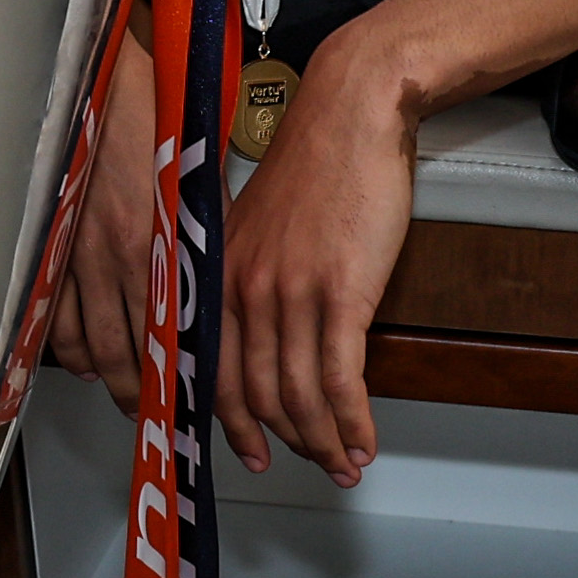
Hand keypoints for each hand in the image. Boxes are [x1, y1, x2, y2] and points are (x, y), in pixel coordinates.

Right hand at [45, 25, 161, 398]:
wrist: (101, 83)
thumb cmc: (152, 120)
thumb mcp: (192, 183)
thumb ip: (197, 236)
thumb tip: (206, 274)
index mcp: (158, 246)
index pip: (171, 334)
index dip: (181, 375)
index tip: (192, 398)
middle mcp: (117, 260)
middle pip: (125, 355)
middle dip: (138, 393)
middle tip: (149, 411)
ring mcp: (76, 256)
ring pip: (84, 344)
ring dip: (100, 375)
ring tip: (114, 389)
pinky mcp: (49, 245)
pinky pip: (53, 314)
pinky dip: (64, 344)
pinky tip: (76, 353)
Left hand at [217, 35, 420, 484]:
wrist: (351, 112)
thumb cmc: (315, 162)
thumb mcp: (261, 224)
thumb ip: (253, 277)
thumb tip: (267, 331)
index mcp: (219, 274)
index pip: (214, 370)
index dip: (233, 424)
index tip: (254, 451)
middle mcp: (243, 289)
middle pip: (257, 395)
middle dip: (287, 442)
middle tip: (313, 464)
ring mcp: (289, 294)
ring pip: (298, 396)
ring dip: (325, 441)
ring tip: (347, 462)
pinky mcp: (339, 292)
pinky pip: (340, 379)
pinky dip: (352, 421)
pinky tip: (364, 439)